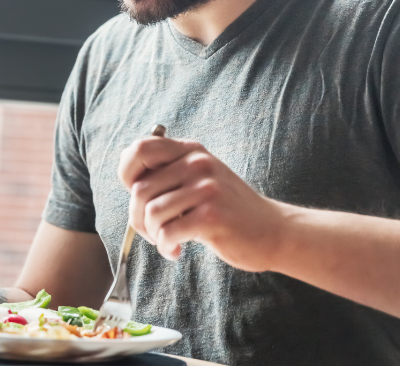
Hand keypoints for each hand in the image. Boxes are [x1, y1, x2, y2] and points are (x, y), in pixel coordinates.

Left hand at [118, 136, 287, 270]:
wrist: (273, 230)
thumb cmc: (228, 209)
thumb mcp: (201, 178)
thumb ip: (169, 171)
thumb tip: (126, 169)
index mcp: (191, 151)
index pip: (140, 148)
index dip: (127, 173)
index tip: (138, 197)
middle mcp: (198, 163)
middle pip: (140, 190)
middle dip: (138, 218)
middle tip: (153, 232)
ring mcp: (206, 188)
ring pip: (151, 213)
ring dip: (153, 235)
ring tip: (168, 241)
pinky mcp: (212, 216)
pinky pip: (167, 233)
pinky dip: (165, 247)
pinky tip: (176, 251)